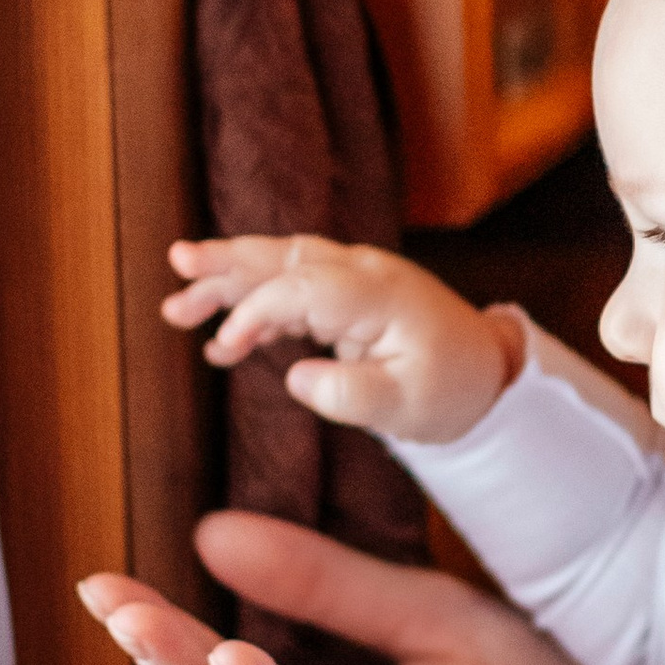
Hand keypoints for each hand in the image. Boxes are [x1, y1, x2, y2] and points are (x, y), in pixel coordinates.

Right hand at [162, 235, 516, 445]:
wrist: (487, 372)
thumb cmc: (451, 390)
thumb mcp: (409, 408)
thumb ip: (353, 395)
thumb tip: (296, 378)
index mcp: (382, 294)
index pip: (305, 287)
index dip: (257, 311)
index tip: (225, 348)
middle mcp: (366, 273)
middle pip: (288, 256)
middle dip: (230, 260)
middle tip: (178, 263)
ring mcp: (356, 277)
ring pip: (284, 264)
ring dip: (230, 278)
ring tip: (178, 302)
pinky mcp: (348, 293)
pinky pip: (293, 286)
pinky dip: (255, 304)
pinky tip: (223, 338)